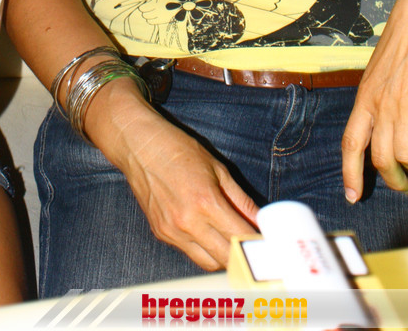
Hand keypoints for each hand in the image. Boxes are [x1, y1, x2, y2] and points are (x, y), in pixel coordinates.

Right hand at [93, 90, 258, 269]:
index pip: (241, 239)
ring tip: (233, 242)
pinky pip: (188, 252)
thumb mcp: (217, 168)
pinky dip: (203, 248)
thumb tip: (260, 220)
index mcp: (206, 203)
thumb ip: (240, 199)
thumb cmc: (177, 149)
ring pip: (207, 262)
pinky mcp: (160, 233)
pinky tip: (209, 233)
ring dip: (224, 257)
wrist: (138, 145)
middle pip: (226, 259)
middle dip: (245, 257)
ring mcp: (171, 231)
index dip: (258, 246)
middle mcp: (187, 223)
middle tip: (256, 249)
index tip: (268, 246)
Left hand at [342, 0, 407, 201]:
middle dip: (395, 181)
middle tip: (406, 186)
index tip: (352, 196)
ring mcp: (405, 106)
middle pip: (382, 159)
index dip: (350, 173)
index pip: (351, 143)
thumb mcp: (377, 73)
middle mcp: (381, 106)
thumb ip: (376, 101)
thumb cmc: (401, 42)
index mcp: (364, 98)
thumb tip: (380, 130)